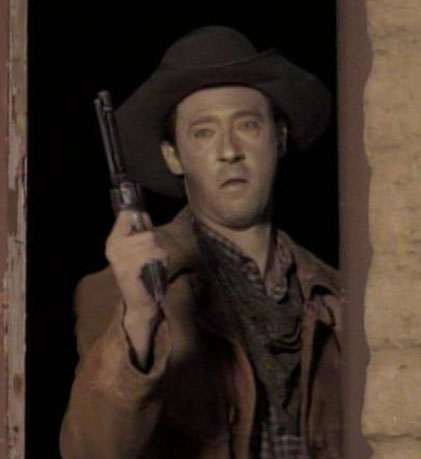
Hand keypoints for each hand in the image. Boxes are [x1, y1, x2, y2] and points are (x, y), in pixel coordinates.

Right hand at [105, 210, 167, 367]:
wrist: (140, 304)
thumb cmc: (142, 275)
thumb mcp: (140, 250)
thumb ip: (141, 232)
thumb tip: (143, 214)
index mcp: (113, 241)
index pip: (125, 216)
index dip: (140, 219)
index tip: (146, 227)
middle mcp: (113, 248)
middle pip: (145, 232)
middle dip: (155, 244)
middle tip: (154, 257)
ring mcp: (119, 259)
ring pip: (150, 242)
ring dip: (159, 253)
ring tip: (155, 263)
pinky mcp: (129, 269)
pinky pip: (152, 254)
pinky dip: (161, 259)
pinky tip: (158, 267)